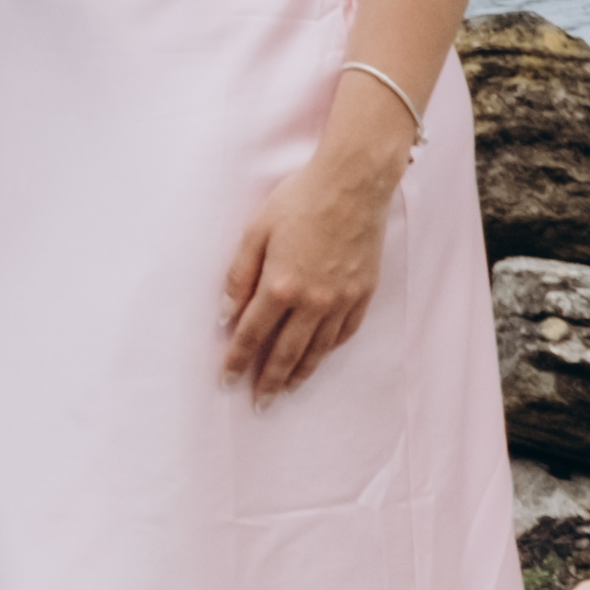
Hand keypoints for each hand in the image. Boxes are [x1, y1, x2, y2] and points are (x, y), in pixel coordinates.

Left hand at [221, 114, 406, 397]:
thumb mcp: (255, 233)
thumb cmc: (299, 202)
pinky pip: (344, 333)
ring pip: (318, 349)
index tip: (226, 382)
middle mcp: (314, 301)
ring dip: (300, 372)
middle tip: (259, 404)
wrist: (354, 185)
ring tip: (286, 390)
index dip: (236, 360)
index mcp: (280, 286)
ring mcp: (343, 299)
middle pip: (286, 352)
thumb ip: (238, 277)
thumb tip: (225, 315)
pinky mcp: (364, 293)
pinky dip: (329, 350)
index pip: (251, 334)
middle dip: (269, 381)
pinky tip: (319, 357)